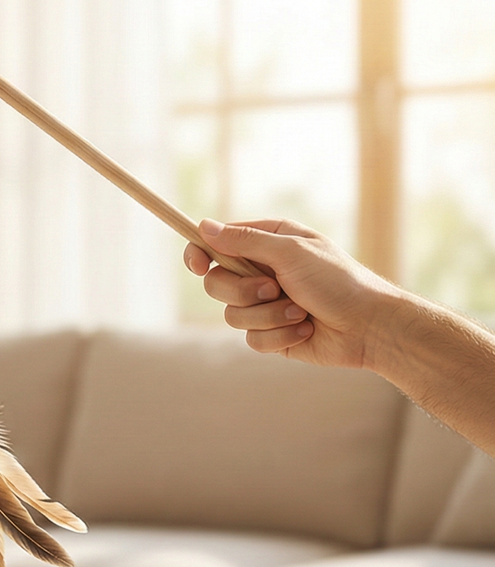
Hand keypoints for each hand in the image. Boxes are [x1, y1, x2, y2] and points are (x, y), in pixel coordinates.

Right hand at [183, 218, 401, 368]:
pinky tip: (305, 330)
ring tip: (300, 312)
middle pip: (216, 283)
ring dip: (268, 316)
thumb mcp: (291, 252)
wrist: (369, 326)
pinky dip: (279, 336)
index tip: (198, 265)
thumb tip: (204, 227)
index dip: (200, 254)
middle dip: (243, 291)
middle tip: (273, 289)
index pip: (216, 244)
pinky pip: (251, 339)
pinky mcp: (271, 333)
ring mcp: (265, 305)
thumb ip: (244, 241)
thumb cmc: (338, 281)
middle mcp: (262, 272)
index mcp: (268, 243)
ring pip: (232, 315)